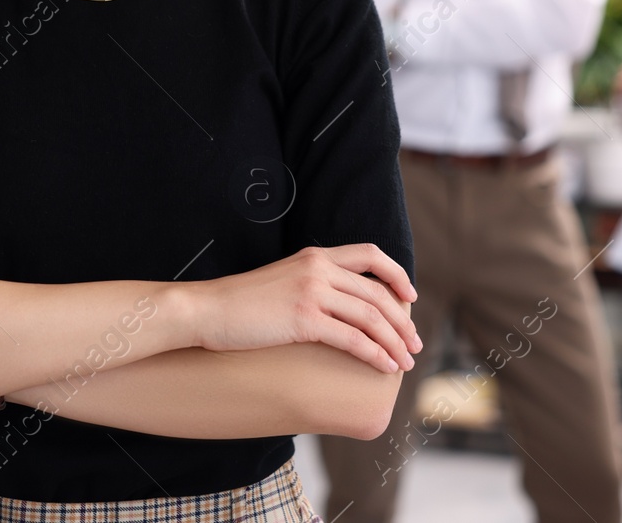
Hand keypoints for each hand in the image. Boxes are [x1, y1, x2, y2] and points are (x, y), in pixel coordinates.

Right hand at [184, 244, 420, 373]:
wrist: (207, 309)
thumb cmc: (240, 303)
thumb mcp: (282, 280)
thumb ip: (311, 283)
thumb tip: (338, 306)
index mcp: (314, 256)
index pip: (370, 254)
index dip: (397, 274)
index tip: (410, 297)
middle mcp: (317, 268)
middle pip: (378, 293)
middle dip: (403, 322)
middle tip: (415, 345)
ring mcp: (311, 292)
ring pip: (371, 317)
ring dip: (395, 342)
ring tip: (405, 362)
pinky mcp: (303, 319)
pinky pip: (353, 338)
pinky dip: (375, 354)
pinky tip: (383, 367)